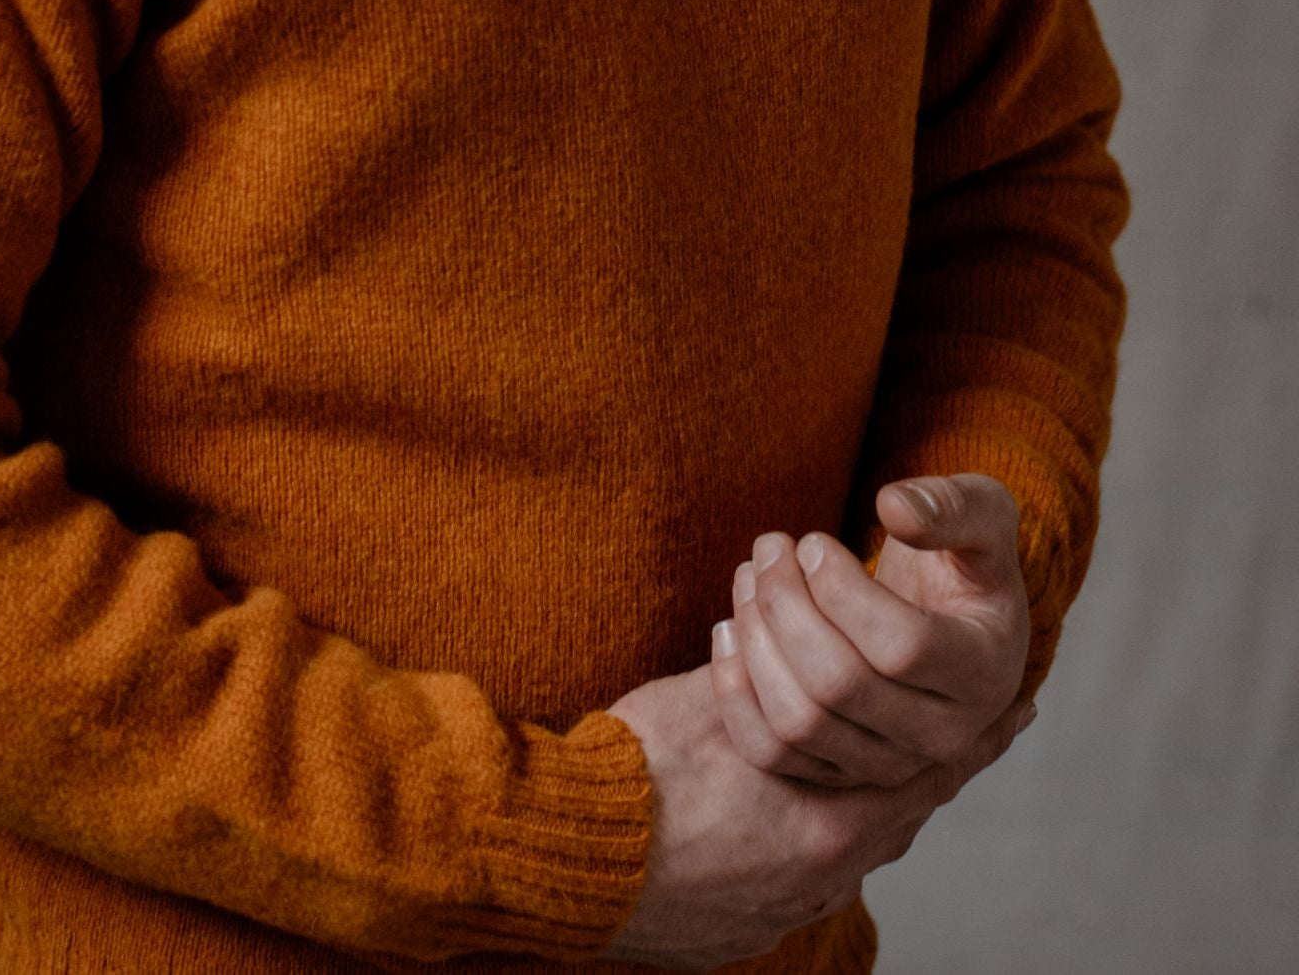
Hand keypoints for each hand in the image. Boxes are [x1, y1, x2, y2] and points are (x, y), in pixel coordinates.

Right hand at [594, 655, 1031, 970]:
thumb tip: (787, 654)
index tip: (1021, 707)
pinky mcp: (739, 933)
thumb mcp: (713, 701)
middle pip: (899, 816)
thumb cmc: (636, 773)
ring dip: (870, 803)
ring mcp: (781, 911)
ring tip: (888, 770)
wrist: (566, 857)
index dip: (976, 738)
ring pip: (852, 849)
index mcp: (830, 823)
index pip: (930, 771)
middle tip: (975, 733)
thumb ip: (771, 684)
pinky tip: (805, 819)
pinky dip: (816, 840)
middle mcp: (822, 878)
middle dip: (928, 769)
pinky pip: (802, 881)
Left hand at [709, 474, 1032, 787]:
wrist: (950, 616)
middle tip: (769, 548)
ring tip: (748, 577)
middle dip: (784, 604)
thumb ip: (951, 505)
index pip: (901, 647)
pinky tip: (728, 629)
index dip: (840, 588)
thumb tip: (893, 508)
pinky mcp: (839, 775)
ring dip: (755, 641)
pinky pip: (770, 753)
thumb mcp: (983, 513)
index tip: (813, 541)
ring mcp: (890, 764)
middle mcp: (944, 735)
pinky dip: (735, 693)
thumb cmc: (961, 558)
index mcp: (984, 672)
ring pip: (798, 723)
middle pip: (838, 685)